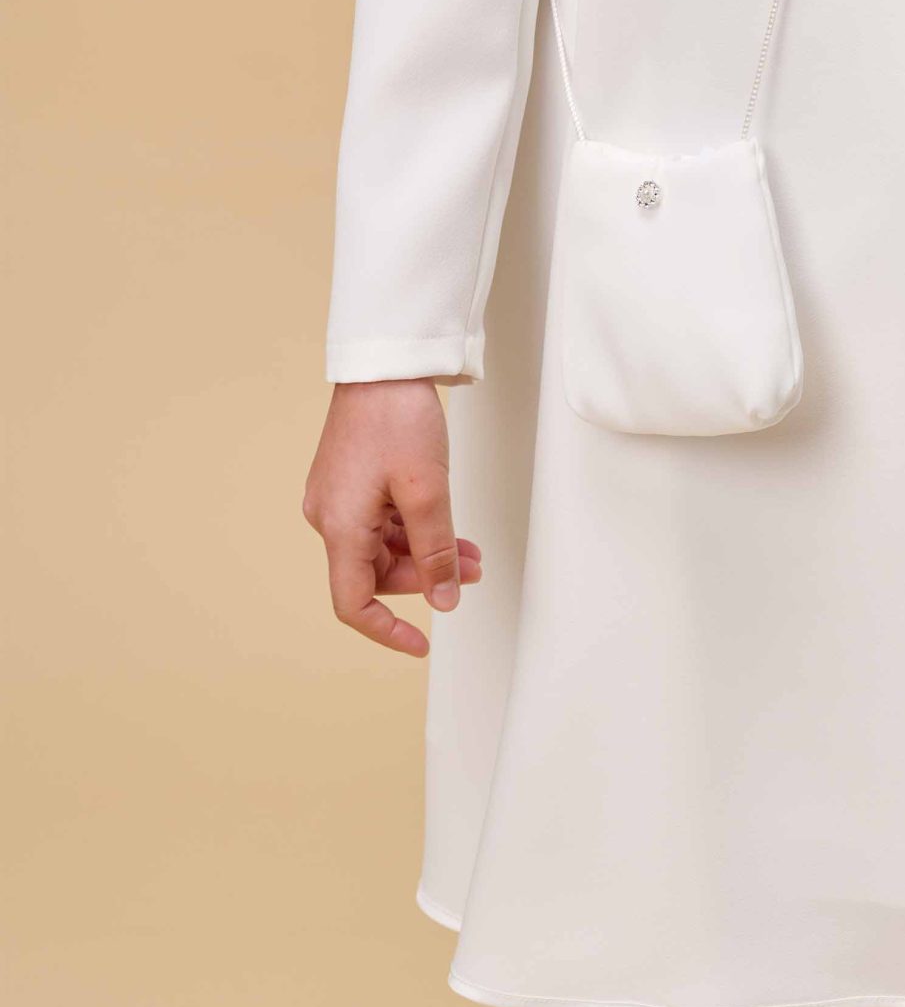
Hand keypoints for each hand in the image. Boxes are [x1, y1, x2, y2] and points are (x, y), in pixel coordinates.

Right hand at [302, 379, 482, 657]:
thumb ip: (435, 551)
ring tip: (471, 552)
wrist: (383, 362)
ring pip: (385, 546)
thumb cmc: (396, 417)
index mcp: (339, 527)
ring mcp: (340, 496)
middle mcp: (330, 516)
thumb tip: (443, 600)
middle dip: (426, 577)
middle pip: (376, 572)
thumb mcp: (427, 490)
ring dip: (427, 552)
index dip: (387, 631)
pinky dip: (416, 528)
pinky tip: (449, 527)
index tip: (420, 644)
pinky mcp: (352, 478)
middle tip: (471, 572)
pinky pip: (383, 520)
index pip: (353, 603)